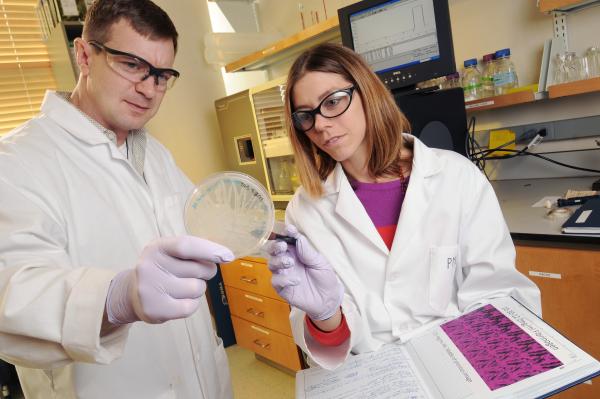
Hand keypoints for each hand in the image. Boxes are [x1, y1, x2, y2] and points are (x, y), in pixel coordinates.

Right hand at [106, 236, 233, 324]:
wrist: (131, 293)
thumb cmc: (161, 269)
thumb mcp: (170, 253)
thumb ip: (193, 251)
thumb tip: (225, 256)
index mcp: (157, 247)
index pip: (186, 245)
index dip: (209, 250)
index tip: (228, 256)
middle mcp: (150, 266)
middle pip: (198, 269)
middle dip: (206, 272)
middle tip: (195, 274)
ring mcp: (150, 289)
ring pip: (196, 289)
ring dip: (197, 289)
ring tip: (181, 287)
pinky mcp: (155, 309)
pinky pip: (190, 307)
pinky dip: (191, 304)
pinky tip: (178, 300)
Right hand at [266, 225, 343, 320]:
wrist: (328, 299)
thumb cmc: (325, 277)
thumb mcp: (320, 262)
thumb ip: (307, 251)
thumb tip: (298, 237)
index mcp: (296, 252)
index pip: (287, 239)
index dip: (287, 233)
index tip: (289, 230)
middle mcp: (287, 261)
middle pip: (274, 250)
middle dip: (275, 246)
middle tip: (283, 246)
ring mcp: (283, 274)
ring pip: (271, 264)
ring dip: (278, 261)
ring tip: (290, 263)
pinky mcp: (282, 288)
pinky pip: (276, 281)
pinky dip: (284, 279)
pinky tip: (296, 280)